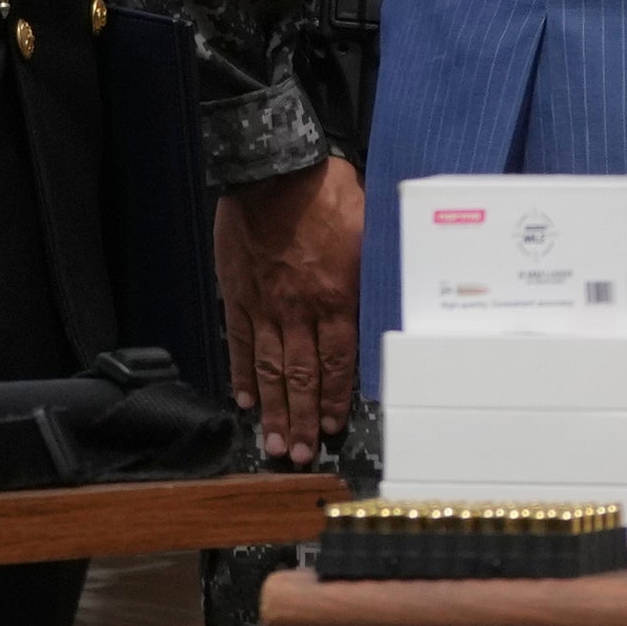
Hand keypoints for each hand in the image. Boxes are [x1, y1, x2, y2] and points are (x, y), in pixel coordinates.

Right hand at [214, 155, 367, 460]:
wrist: (273, 171)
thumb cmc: (328, 192)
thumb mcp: (369, 231)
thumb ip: (371, 273)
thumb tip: (388, 296)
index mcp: (337, 296)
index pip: (338, 362)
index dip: (335, 399)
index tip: (333, 427)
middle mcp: (300, 309)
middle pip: (301, 376)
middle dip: (301, 419)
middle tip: (298, 454)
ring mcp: (265, 305)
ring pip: (270, 368)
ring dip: (272, 409)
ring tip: (273, 442)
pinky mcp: (238, 294)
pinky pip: (241, 343)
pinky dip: (242, 374)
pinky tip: (245, 399)